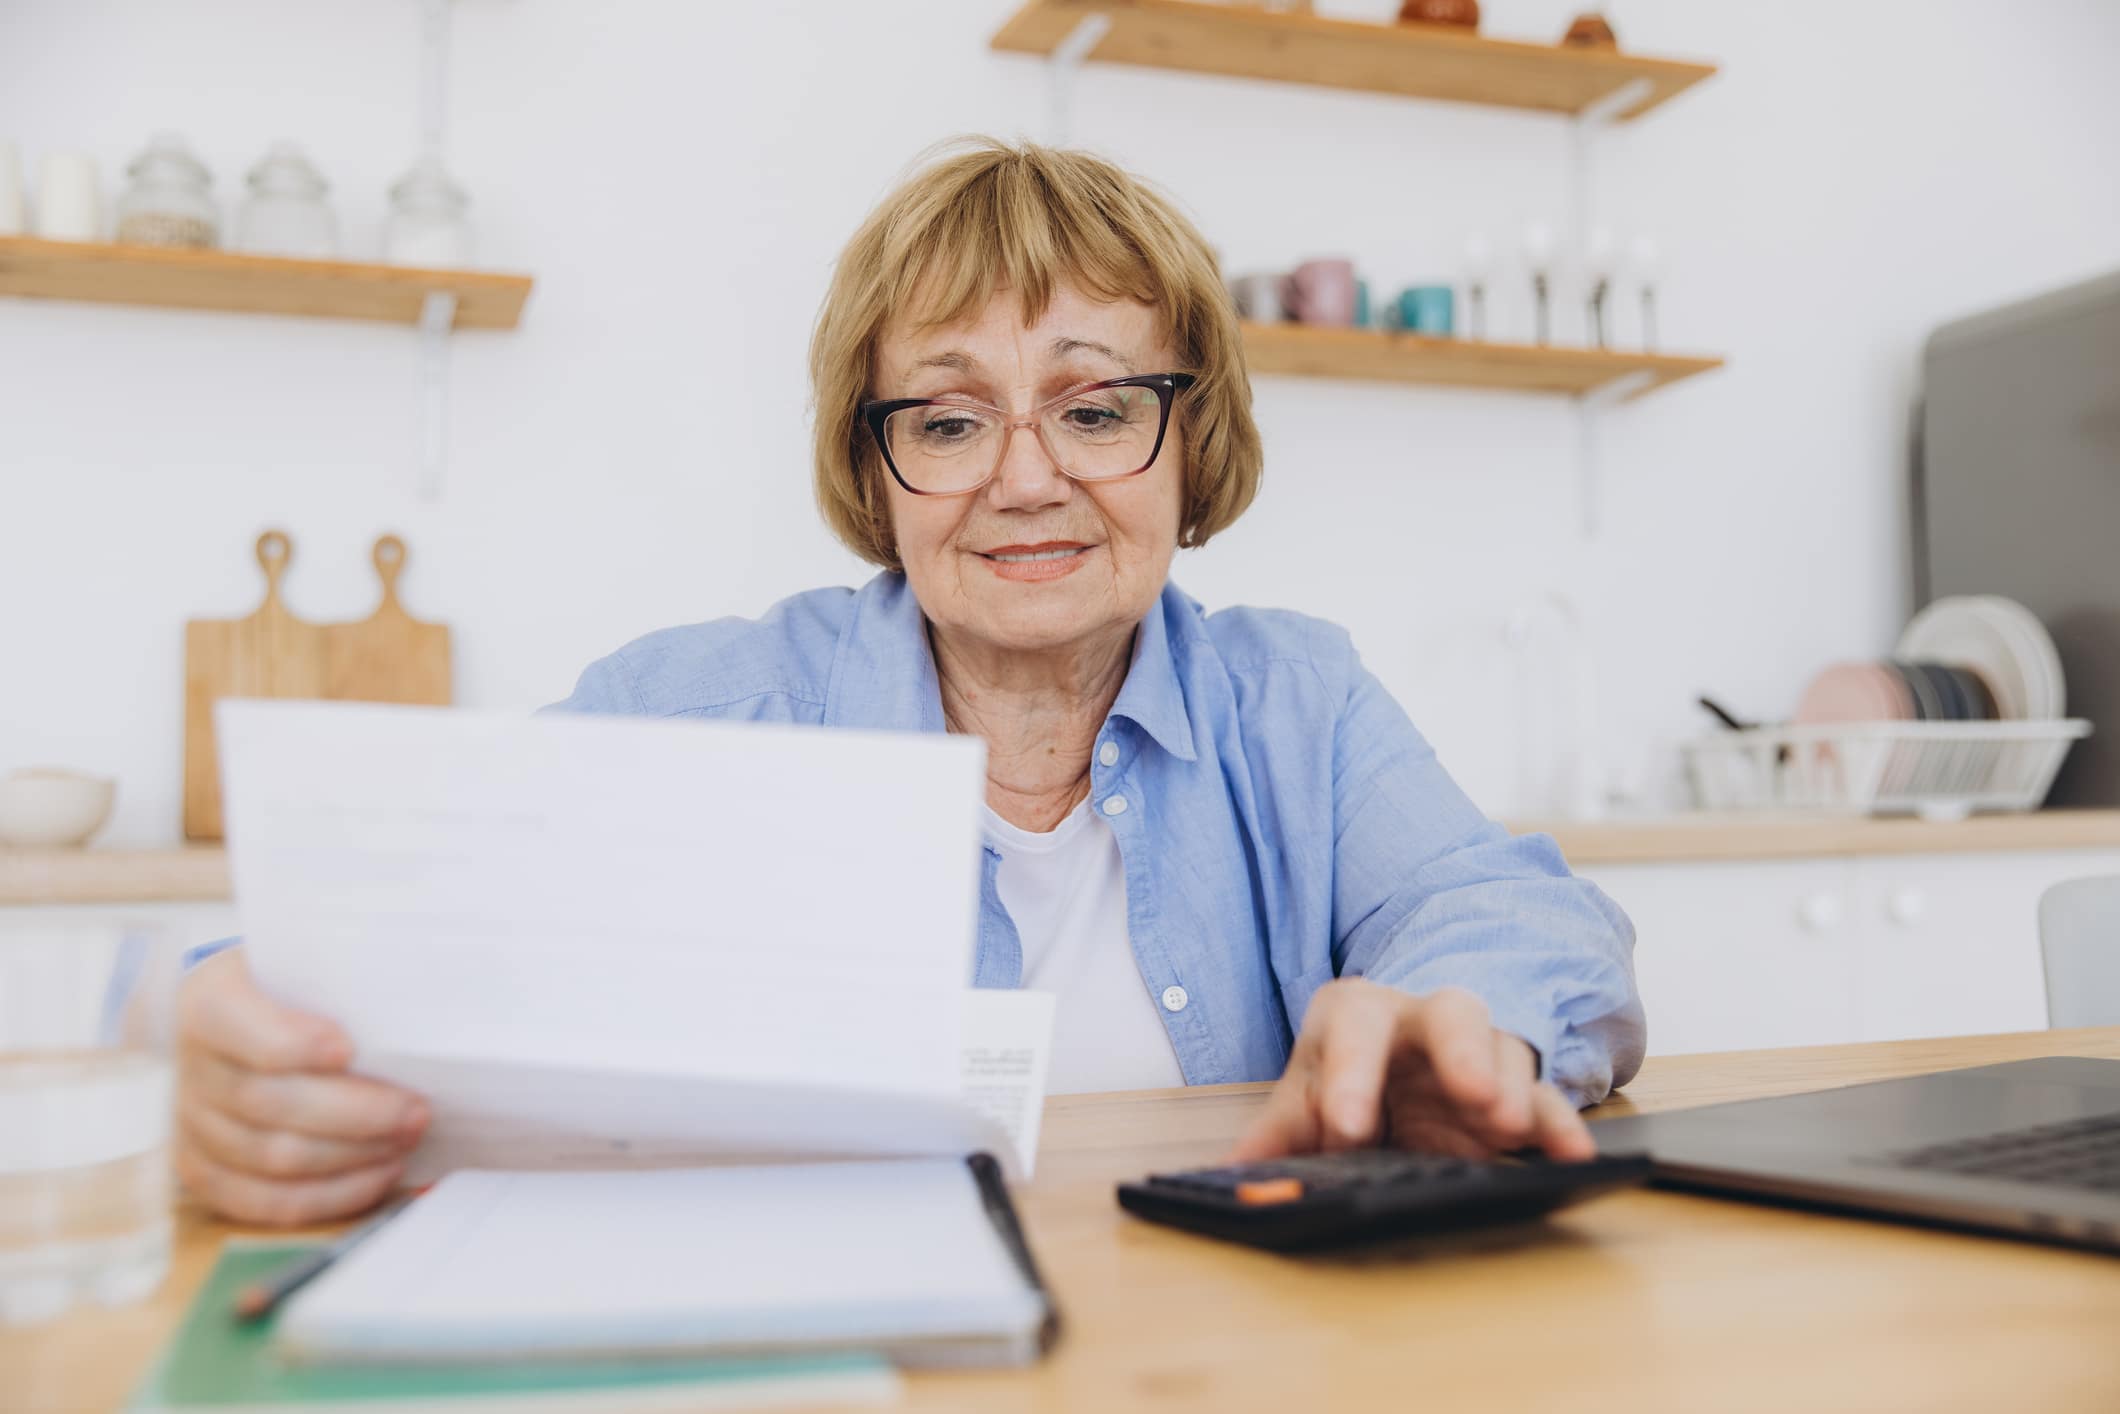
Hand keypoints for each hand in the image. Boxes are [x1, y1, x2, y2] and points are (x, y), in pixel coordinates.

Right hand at [175, 949, 429, 1225]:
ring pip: (269, 1159)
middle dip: (354, 1113)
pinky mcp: (202, 1168)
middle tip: (416, 1111)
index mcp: (209, 999)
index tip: (349, 1049)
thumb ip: (345, 979)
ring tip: (405, 1140)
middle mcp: (191, 1063)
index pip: (240, 1026)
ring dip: (350, 1157)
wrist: (244, 1012)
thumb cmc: (295, 985)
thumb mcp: (308, 961)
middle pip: (266, 1103)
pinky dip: (327, 1195)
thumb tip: (424, 1001)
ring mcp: (189, 1121)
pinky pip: (262, 1201)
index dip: (292, 1044)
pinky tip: (376, 1175)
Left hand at [1229, 979, 1594, 1163]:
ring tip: (1510, 1126)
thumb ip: (1276, 1136)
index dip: (1351, 1073)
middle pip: (1452, 1012)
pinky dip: (1560, 1126)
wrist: (1393, 1072)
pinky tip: (1573, 1155)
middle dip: (1462, 1050)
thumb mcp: (1306, 1103)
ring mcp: (1479, 1055)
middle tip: (1472, 1095)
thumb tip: (1227, 1176)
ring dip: (1514, 1089)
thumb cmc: (1346, 1077)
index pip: (1355, 1025)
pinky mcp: (1517, 1095)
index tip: (1347, 1128)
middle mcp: (1425, 1022)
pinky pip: (1546, 1102)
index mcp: (1358, 1015)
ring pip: (1508, 1051)